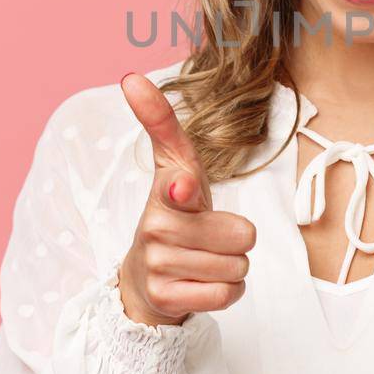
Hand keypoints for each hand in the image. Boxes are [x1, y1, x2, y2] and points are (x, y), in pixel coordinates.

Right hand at [116, 73, 255, 325]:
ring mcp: (159, 263)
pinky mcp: (166, 297)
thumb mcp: (179, 169)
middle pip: (243, 235)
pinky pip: (227, 294)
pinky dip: (225, 292)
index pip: (175, 175)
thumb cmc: (177, 218)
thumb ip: (164, 127)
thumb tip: (130, 77)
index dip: (184, 184)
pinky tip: (200, 283)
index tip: (182, 185)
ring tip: (203, 260)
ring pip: (239, 266)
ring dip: (231, 266)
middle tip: (210, 239)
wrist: (146, 281)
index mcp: (167, 189)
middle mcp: (157, 225)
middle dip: (237, 240)